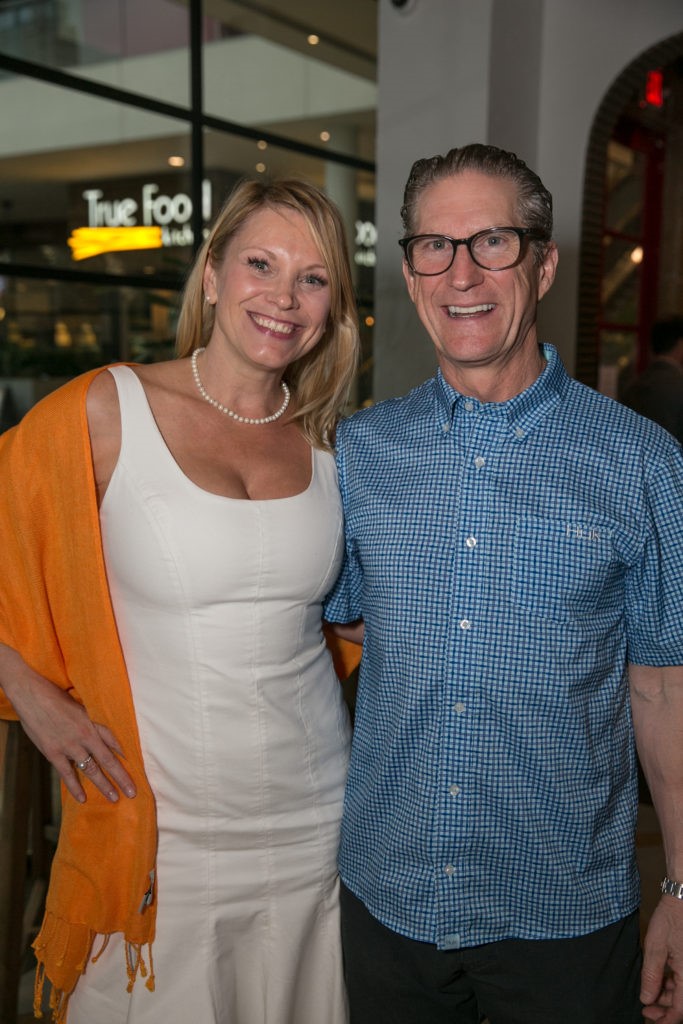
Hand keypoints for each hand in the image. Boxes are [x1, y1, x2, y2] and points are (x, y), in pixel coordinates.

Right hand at [0, 645, 135, 803]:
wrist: (31, 694)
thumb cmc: (54, 696)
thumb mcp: (77, 704)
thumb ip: (87, 719)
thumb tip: (96, 729)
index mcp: (92, 721)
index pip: (114, 741)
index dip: (125, 754)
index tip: (137, 766)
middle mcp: (85, 735)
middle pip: (108, 760)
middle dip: (121, 777)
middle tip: (133, 792)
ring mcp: (69, 746)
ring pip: (91, 770)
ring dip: (103, 785)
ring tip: (114, 798)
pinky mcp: (54, 753)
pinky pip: (67, 774)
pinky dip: (75, 787)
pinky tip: (83, 799)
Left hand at [641, 896, 682, 1022]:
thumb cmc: (672, 918)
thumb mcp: (656, 947)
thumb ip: (651, 975)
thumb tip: (646, 999)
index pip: (681, 1010)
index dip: (665, 1019)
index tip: (649, 1019)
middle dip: (665, 1008)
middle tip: (646, 1007)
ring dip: (669, 995)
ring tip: (651, 991)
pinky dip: (674, 983)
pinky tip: (661, 979)